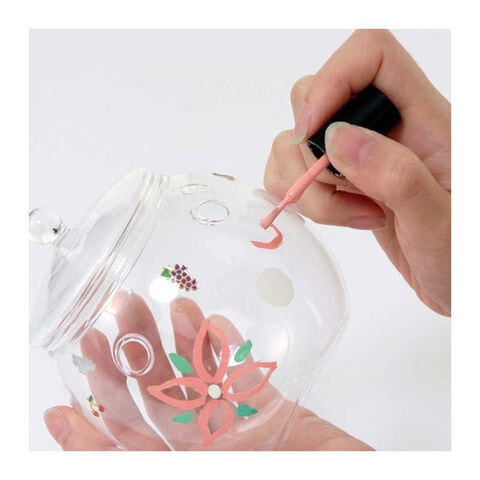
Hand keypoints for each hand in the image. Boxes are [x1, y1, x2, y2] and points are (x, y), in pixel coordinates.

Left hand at [44, 293, 370, 450]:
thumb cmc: (306, 477)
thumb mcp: (218, 470)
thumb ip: (141, 459)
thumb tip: (72, 436)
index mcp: (186, 465)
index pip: (123, 451)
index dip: (86, 431)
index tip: (58, 399)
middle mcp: (204, 448)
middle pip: (154, 403)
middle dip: (127, 360)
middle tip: (110, 318)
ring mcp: (237, 427)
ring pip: (193, 378)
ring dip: (171, 340)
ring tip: (154, 303)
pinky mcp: (271, 407)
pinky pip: (238, 373)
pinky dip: (219, 344)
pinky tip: (205, 317)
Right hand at [264, 30, 450, 315]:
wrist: (459, 282)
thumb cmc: (464, 257)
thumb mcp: (441, 222)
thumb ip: (397, 176)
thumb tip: (336, 138)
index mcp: (423, 120)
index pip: (370, 55)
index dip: (332, 80)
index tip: (313, 132)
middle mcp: (384, 129)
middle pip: (316, 96)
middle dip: (309, 153)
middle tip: (341, 191)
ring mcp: (359, 157)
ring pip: (295, 141)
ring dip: (305, 185)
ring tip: (353, 216)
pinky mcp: (341, 183)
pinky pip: (292, 172)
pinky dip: (298, 196)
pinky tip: (340, 217)